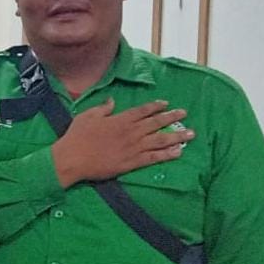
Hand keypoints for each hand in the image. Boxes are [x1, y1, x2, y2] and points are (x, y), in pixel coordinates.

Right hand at [51, 99, 194, 186]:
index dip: (155, 106)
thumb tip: (113, 101)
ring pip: (160, 140)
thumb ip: (103, 108)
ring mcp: (133, 147)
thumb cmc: (77, 137)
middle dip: (172, 117)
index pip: (142, 111)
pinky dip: (166, 155)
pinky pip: (153, 158)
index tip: (166, 104)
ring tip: (190, 134)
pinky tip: (178, 152)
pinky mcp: (131, 162)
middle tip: (184, 114)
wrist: (72, 159)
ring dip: (176, 136)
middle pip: (156, 123)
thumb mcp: (87, 116)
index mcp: (120, 119)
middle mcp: (131, 132)